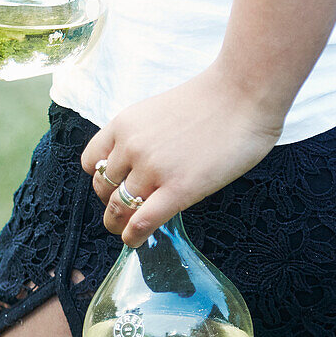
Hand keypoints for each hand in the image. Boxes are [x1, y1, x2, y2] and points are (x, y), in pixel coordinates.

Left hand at [81, 61, 284, 247]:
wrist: (243, 94)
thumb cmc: (211, 99)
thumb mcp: (158, 111)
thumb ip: (144, 137)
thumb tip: (142, 165)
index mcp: (124, 124)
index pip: (92, 162)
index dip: (100, 178)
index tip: (112, 186)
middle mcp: (131, 147)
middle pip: (104, 187)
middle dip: (110, 203)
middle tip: (122, 211)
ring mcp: (153, 169)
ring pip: (118, 208)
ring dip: (118, 224)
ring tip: (125, 232)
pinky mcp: (178, 190)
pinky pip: (143, 221)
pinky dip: (133, 236)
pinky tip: (135, 241)